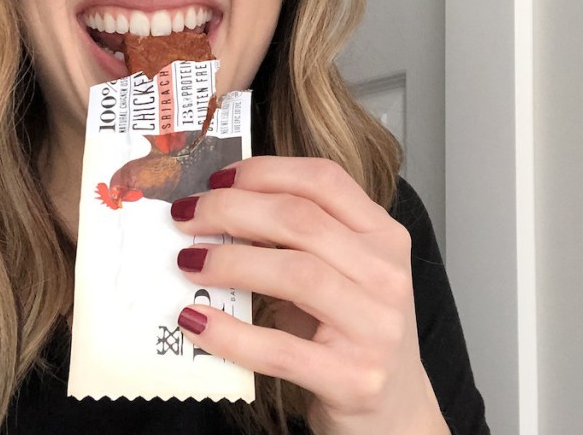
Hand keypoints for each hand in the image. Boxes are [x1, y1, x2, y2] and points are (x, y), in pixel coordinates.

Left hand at [170, 156, 448, 434]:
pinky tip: (194, 320)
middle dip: (231, 210)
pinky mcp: (353, 378)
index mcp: (383, 237)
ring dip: (229, 261)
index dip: (263, 171)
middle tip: (186, 217)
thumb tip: (215, 210)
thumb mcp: (337, 274)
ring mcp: (376, 328)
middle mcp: (386, 275)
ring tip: (187, 262)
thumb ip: (296, 239)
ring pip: (295, 273)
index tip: (215, 178)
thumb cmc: (353, 335)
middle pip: (300, 219)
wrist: (396, 412)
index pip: (324, 180)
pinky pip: (279, 349)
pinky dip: (230, 333)